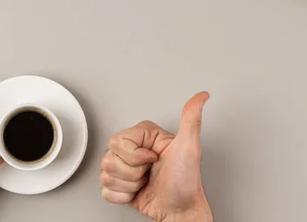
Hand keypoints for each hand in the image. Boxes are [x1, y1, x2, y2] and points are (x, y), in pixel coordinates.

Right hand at [100, 92, 211, 221]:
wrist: (181, 210)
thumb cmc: (185, 182)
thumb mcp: (190, 148)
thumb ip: (192, 119)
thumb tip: (201, 97)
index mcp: (143, 136)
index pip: (118, 142)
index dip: (135, 156)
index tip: (153, 159)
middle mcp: (131, 149)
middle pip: (109, 158)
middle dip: (132, 173)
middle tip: (149, 172)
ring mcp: (123, 167)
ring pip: (105, 175)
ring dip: (129, 185)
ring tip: (145, 182)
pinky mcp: (118, 184)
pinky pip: (106, 191)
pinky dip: (123, 196)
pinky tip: (138, 191)